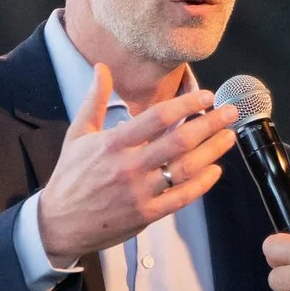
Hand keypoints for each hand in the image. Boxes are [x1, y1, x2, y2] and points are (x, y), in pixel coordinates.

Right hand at [37, 64, 238, 264]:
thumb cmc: (70, 176)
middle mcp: (129, 167)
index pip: (157, 118)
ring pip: (185, 169)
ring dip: (212, 151)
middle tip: (230, 112)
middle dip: (210, 124)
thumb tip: (101, 67)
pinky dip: (201, 184)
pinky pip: (181, 198)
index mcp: (113, 144)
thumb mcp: (78, 134)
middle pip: (179, 141)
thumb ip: (95, 100)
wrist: (59, 223)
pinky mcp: (146, 214)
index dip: (186, 104)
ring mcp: (140, 192)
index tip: (206, 96)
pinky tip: (215, 170)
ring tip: (229, 137)